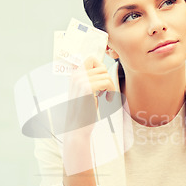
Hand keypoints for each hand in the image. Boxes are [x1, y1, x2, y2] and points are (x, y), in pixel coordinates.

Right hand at [62, 56, 115, 175]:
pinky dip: (110, 91)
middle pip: (101, 67)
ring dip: (110, 87)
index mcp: (74, 74)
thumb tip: (103, 68)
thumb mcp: (85, 91)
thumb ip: (90, 79)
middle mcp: (76, 75)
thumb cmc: (84, 110)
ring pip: (105, 75)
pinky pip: (107, 82)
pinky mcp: (88, 88)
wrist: (78, 126)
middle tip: (105, 92)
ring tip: (106, 97)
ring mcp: (81, 81)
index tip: (103, 82)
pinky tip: (106, 100)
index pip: (92, 59)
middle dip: (107, 80)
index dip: (101, 67)